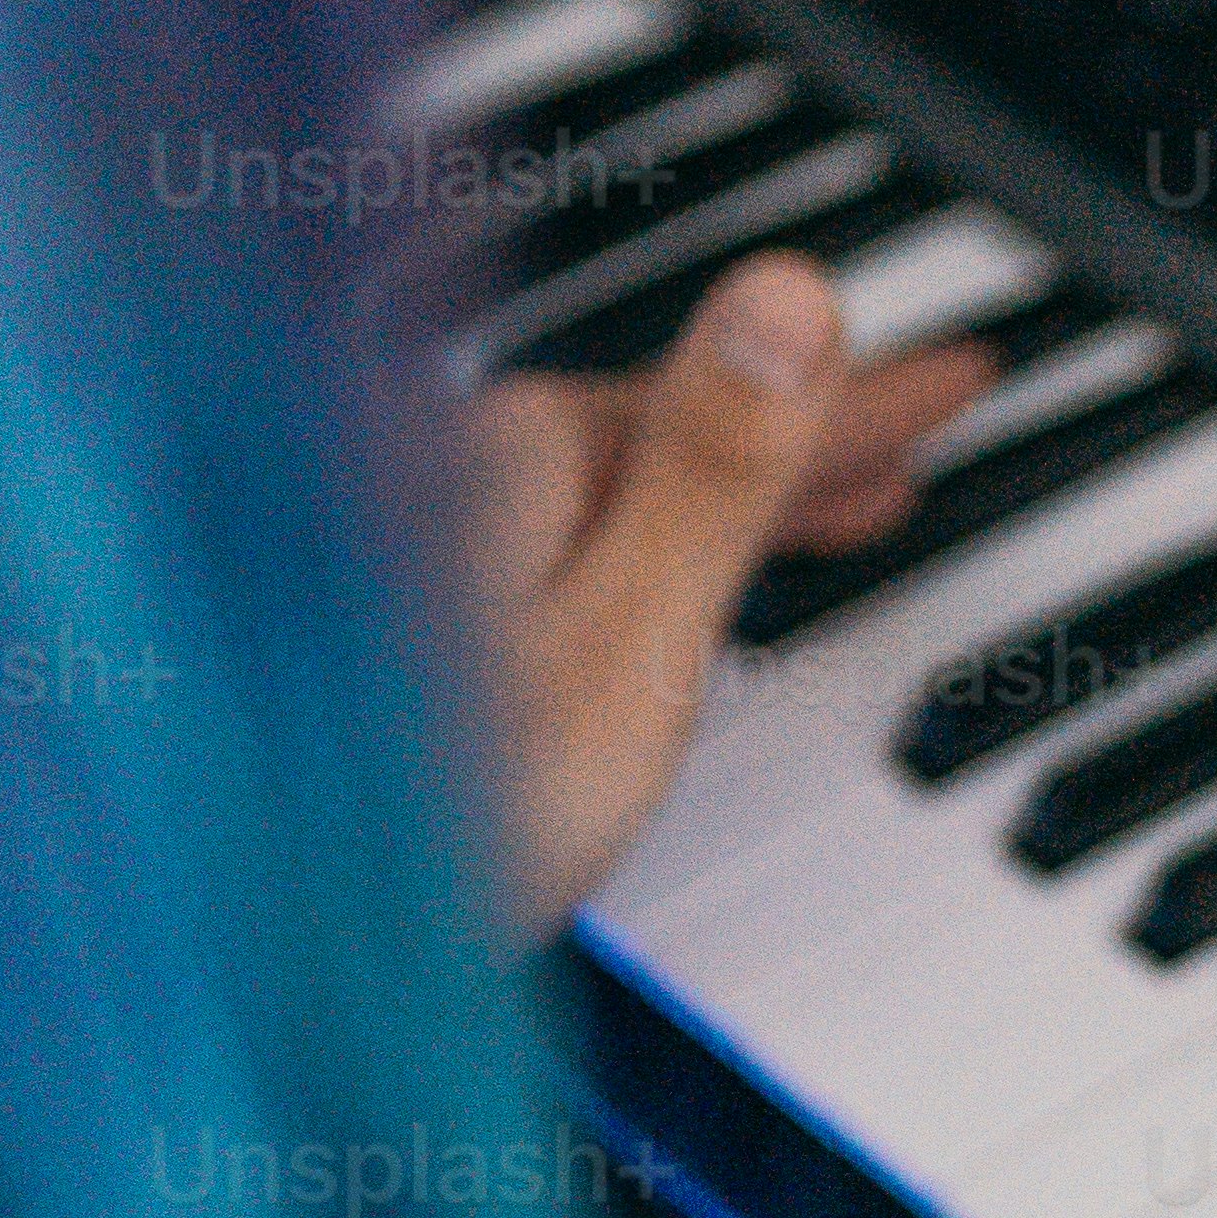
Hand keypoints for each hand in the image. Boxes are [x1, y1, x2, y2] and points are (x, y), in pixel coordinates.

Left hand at [454, 249, 993, 932]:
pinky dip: (636, 540)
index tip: (959, 375)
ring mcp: (412, 536)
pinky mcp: (388, 609)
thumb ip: (712, 469)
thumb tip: (789, 295)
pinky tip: (640, 582)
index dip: (860, 397)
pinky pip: (553, 539)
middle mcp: (457, 472)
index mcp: (525, 457)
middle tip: (912, 435)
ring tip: (830, 511)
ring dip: (729, 490)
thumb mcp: (623, 639)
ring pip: (612, 486)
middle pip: (670, 433)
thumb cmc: (441, 814)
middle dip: (801, 435)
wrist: (257, 921)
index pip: (738, 397)